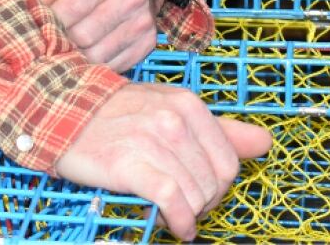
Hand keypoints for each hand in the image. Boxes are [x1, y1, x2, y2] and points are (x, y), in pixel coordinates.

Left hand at [34, 0, 162, 71]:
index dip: (50, 24)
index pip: (72, 8)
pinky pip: (113, 67)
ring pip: (97, 56)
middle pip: (84, 37)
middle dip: (62, 43)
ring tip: (67, 50)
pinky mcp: (146, 45)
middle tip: (50, 44)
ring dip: (77, 58)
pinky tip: (87, 54)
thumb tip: (20, 21)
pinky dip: (95, 65)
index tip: (38, 30)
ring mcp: (141, 23)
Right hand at [55, 83, 271, 240]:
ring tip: (171, 212)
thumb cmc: (120, 114)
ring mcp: (153, 141)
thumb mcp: (171, 109)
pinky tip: (173, 226)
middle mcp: (175, 120)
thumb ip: (221, 129)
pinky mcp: (131, 164)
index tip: (199, 190)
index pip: (229, 162)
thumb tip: (265, 142)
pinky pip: (172, 201)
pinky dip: (178, 221)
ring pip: (195, 195)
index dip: (218, 185)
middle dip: (202, 202)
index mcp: (189, 104)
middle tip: (182, 204)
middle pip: (214, 183)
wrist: (65, 112)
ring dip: (187, 214)